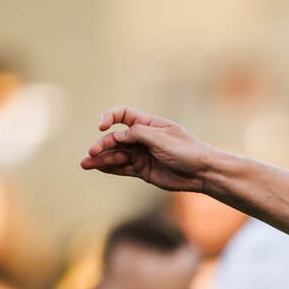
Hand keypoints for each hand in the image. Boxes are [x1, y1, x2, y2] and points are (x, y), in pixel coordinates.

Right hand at [80, 108, 212, 192]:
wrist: (202, 173)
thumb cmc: (186, 151)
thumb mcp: (161, 138)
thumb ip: (137, 134)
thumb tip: (117, 136)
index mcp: (148, 124)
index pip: (123, 115)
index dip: (110, 117)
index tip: (102, 126)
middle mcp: (143, 138)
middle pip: (116, 138)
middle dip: (103, 144)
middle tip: (92, 152)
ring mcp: (142, 155)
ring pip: (116, 155)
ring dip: (101, 158)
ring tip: (86, 164)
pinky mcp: (143, 171)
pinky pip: (123, 168)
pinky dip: (110, 168)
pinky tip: (98, 167)